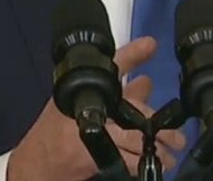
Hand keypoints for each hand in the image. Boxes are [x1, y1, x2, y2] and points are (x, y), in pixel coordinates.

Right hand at [7, 37, 186, 180]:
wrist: (36, 163)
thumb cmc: (54, 130)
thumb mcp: (77, 102)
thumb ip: (115, 93)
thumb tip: (146, 82)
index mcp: (86, 90)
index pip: (111, 64)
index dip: (132, 53)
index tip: (150, 44)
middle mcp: (89, 107)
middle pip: (133, 110)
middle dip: (158, 125)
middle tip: (177, 137)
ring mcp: (91, 134)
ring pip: (134, 140)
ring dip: (156, 150)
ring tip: (169, 156)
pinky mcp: (92, 158)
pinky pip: (125, 162)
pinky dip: (140, 166)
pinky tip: (150, 169)